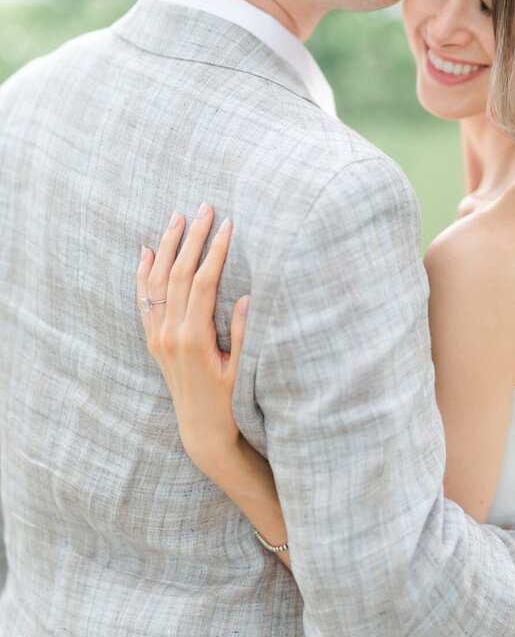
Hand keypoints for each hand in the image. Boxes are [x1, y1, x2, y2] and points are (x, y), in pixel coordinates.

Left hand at [137, 203, 250, 478]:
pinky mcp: (153, 341)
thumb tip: (249, 296)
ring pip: (157, 282)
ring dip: (167, 246)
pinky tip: (147, 251)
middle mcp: (170, 334)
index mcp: (194, 338)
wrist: (202, 429)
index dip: (216, 251)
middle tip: (205, 207)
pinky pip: (144, 300)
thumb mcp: (243, 369)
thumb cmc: (231, 401)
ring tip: (177, 217)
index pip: (203, 282)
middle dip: (192, 237)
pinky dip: (143, 273)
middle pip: (179, 274)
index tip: (228, 224)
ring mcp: (158, 337)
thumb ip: (245, 333)